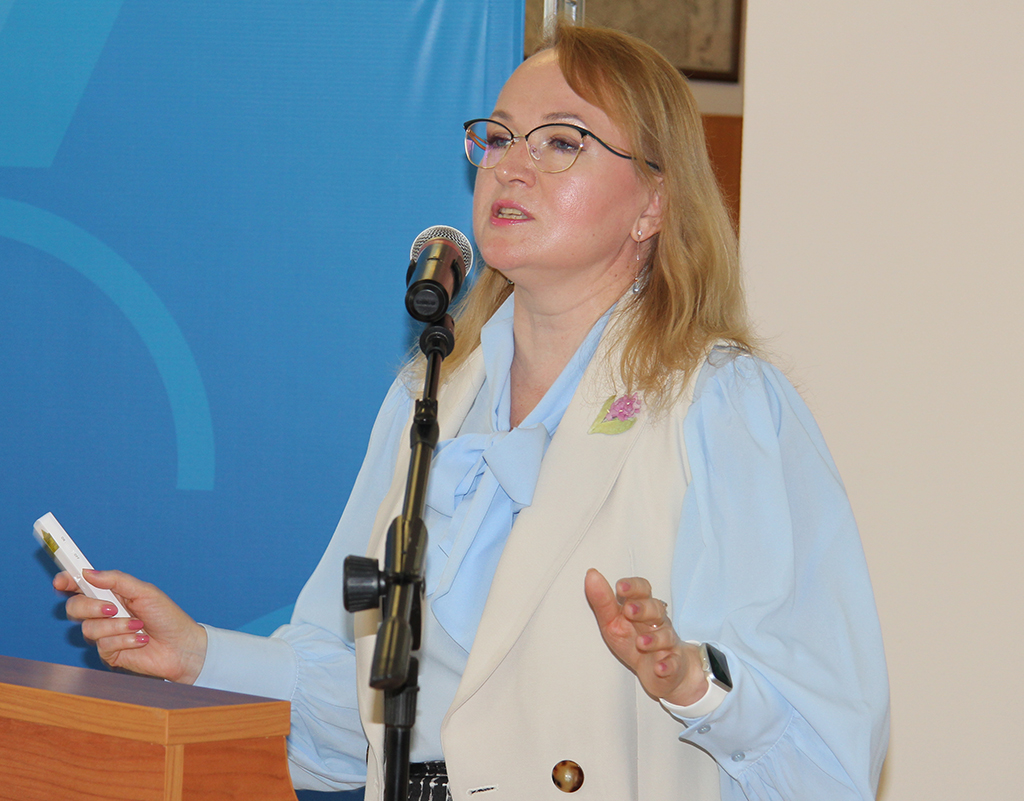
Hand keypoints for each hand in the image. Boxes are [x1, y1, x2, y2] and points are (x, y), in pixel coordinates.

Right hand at [54, 569, 206, 684]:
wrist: (181, 646)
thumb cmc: (167, 616)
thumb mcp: (145, 591)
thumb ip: (116, 581)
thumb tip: (88, 572)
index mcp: (111, 595)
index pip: (80, 587)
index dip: (67, 582)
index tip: (62, 581)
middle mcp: (104, 614)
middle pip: (74, 608)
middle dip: (90, 607)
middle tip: (113, 608)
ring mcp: (105, 634)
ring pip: (89, 629)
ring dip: (117, 626)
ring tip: (138, 625)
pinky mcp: (109, 654)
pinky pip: (103, 645)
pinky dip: (125, 640)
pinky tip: (140, 640)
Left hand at [584, 568, 705, 706]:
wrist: (659, 669)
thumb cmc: (633, 641)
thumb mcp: (613, 622)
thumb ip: (602, 601)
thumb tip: (591, 575)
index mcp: (642, 608)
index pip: (643, 590)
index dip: (633, 587)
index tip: (620, 587)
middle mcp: (657, 622)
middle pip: (656, 609)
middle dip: (643, 609)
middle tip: (629, 611)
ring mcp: (667, 643)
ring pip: (666, 635)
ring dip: (654, 638)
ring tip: (640, 643)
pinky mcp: (673, 663)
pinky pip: (674, 663)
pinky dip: (668, 665)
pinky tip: (660, 668)